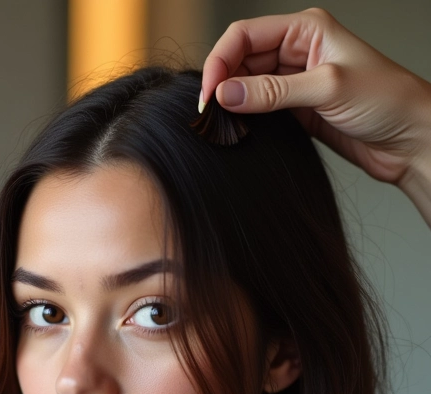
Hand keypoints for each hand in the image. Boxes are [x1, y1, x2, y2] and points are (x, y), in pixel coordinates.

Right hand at [200, 8, 430, 188]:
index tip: (209, 94)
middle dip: (221, 83)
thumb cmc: (386, 101)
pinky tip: (237, 130)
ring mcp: (293, 82)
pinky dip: (243, 118)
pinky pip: (257, 109)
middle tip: (210, 114)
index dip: (220, 61)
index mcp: (306, 29)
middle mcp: (296, 51)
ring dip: (231, 103)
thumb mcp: (327, 89)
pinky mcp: (294, 110)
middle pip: (240, 60)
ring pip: (245, 86)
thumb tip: (226, 94)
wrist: (409, 139)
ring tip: (221, 124)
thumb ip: (273, 92)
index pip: (245, 35)